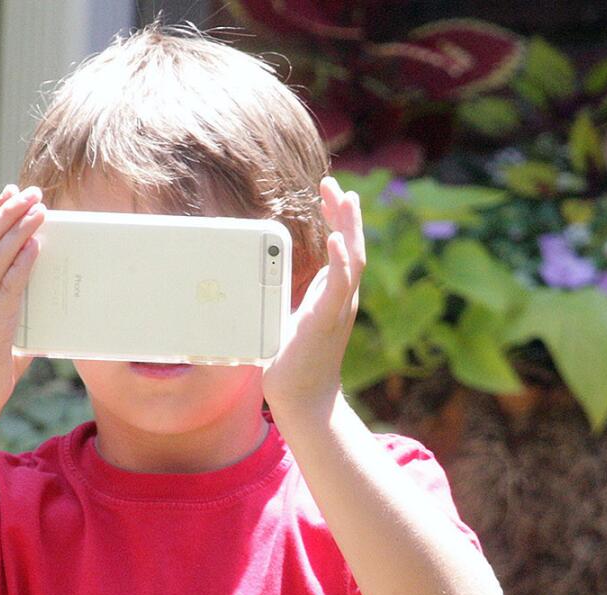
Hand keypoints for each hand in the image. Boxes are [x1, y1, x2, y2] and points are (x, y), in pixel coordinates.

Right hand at [0, 184, 46, 415]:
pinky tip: (33, 248)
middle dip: (11, 212)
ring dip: (18, 230)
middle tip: (33, 191)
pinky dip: (20, 266)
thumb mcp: (13, 327)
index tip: (14, 190)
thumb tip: (56, 302)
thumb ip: (26, 309)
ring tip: (38, 210)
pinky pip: (7, 288)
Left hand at [262, 176, 364, 418]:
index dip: (338, 220)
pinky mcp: (328, 319)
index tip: (329, 195)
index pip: (341, 250)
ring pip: (352, 257)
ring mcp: (338, 307)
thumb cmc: (292, 362)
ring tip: (342, 198)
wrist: (303, 398)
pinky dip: (339, 259)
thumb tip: (254, 279)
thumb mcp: (284, 319)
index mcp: (332, 295)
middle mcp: (341, 297)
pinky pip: (339, 283)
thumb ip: (279, 297)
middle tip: (334, 184)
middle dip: (345, 213)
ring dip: (348, 225)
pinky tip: (335, 238)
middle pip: (352, 245)